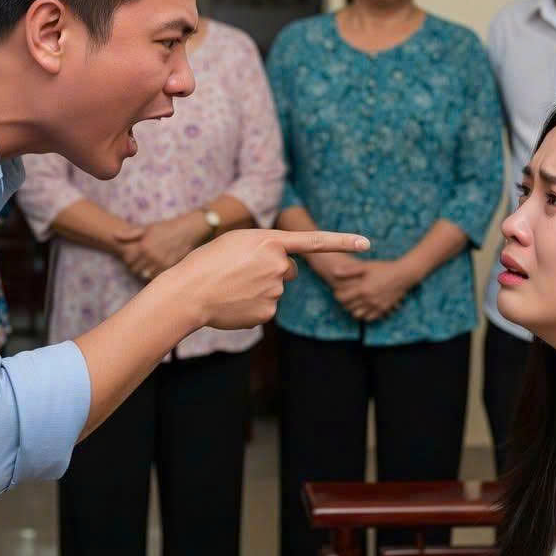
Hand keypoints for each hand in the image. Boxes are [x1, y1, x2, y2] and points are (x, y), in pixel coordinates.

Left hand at [118, 213, 207, 280]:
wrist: (186, 230)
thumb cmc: (165, 228)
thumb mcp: (147, 228)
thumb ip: (129, 234)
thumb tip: (113, 236)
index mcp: (143, 246)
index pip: (128, 261)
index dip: (129, 261)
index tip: (133, 259)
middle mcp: (151, 256)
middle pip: (136, 270)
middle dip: (136, 268)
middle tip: (141, 263)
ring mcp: (160, 262)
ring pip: (146, 275)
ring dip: (146, 272)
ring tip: (150, 266)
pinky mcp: (169, 267)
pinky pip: (157, 276)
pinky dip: (155, 274)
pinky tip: (158, 267)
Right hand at [168, 229, 369, 329]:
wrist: (188, 292)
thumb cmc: (206, 263)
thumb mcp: (236, 242)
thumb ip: (265, 249)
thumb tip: (285, 269)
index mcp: (270, 241)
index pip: (314, 241)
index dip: (343, 241)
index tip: (367, 243)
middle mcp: (278, 265)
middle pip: (288, 270)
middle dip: (272, 271)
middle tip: (241, 272)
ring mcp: (275, 291)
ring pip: (275, 290)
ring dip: (258, 288)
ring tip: (231, 286)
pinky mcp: (268, 313)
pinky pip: (266, 308)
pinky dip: (251, 306)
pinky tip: (233, 303)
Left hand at [332, 259, 414, 322]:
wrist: (404, 275)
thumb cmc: (384, 268)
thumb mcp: (366, 267)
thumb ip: (349, 270)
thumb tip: (333, 271)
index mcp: (362, 289)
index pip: (343, 298)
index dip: (337, 296)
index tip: (338, 292)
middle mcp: (369, 300)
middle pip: (349, 308)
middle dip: (344, 303)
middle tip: (345, 297)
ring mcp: (377, 306)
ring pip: (358, 315)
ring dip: (354, 310)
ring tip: (354, 303)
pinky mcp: (384, 309)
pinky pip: (370, 318)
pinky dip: (365, 314)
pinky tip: (365, 307)